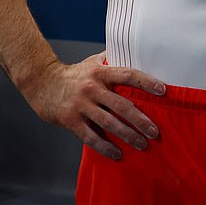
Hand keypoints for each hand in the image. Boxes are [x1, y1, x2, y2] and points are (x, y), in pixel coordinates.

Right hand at [31, 53, 165, 159]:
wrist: (42, 83)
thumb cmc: (73, 73)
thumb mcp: (92, 62)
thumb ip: (112, 59)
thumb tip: (134, 51)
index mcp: (101, 72)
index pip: (128, 75)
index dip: (146, 82)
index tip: (163, 91)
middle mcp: (93, 88)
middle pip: (122, 105)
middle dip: (141, 120)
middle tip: (155, 131)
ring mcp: (82, 105)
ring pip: (109, 123)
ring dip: (128, 135)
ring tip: (142, 144)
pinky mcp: (71, 120)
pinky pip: (91, 137)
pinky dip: (106, 148)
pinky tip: (118, 154)